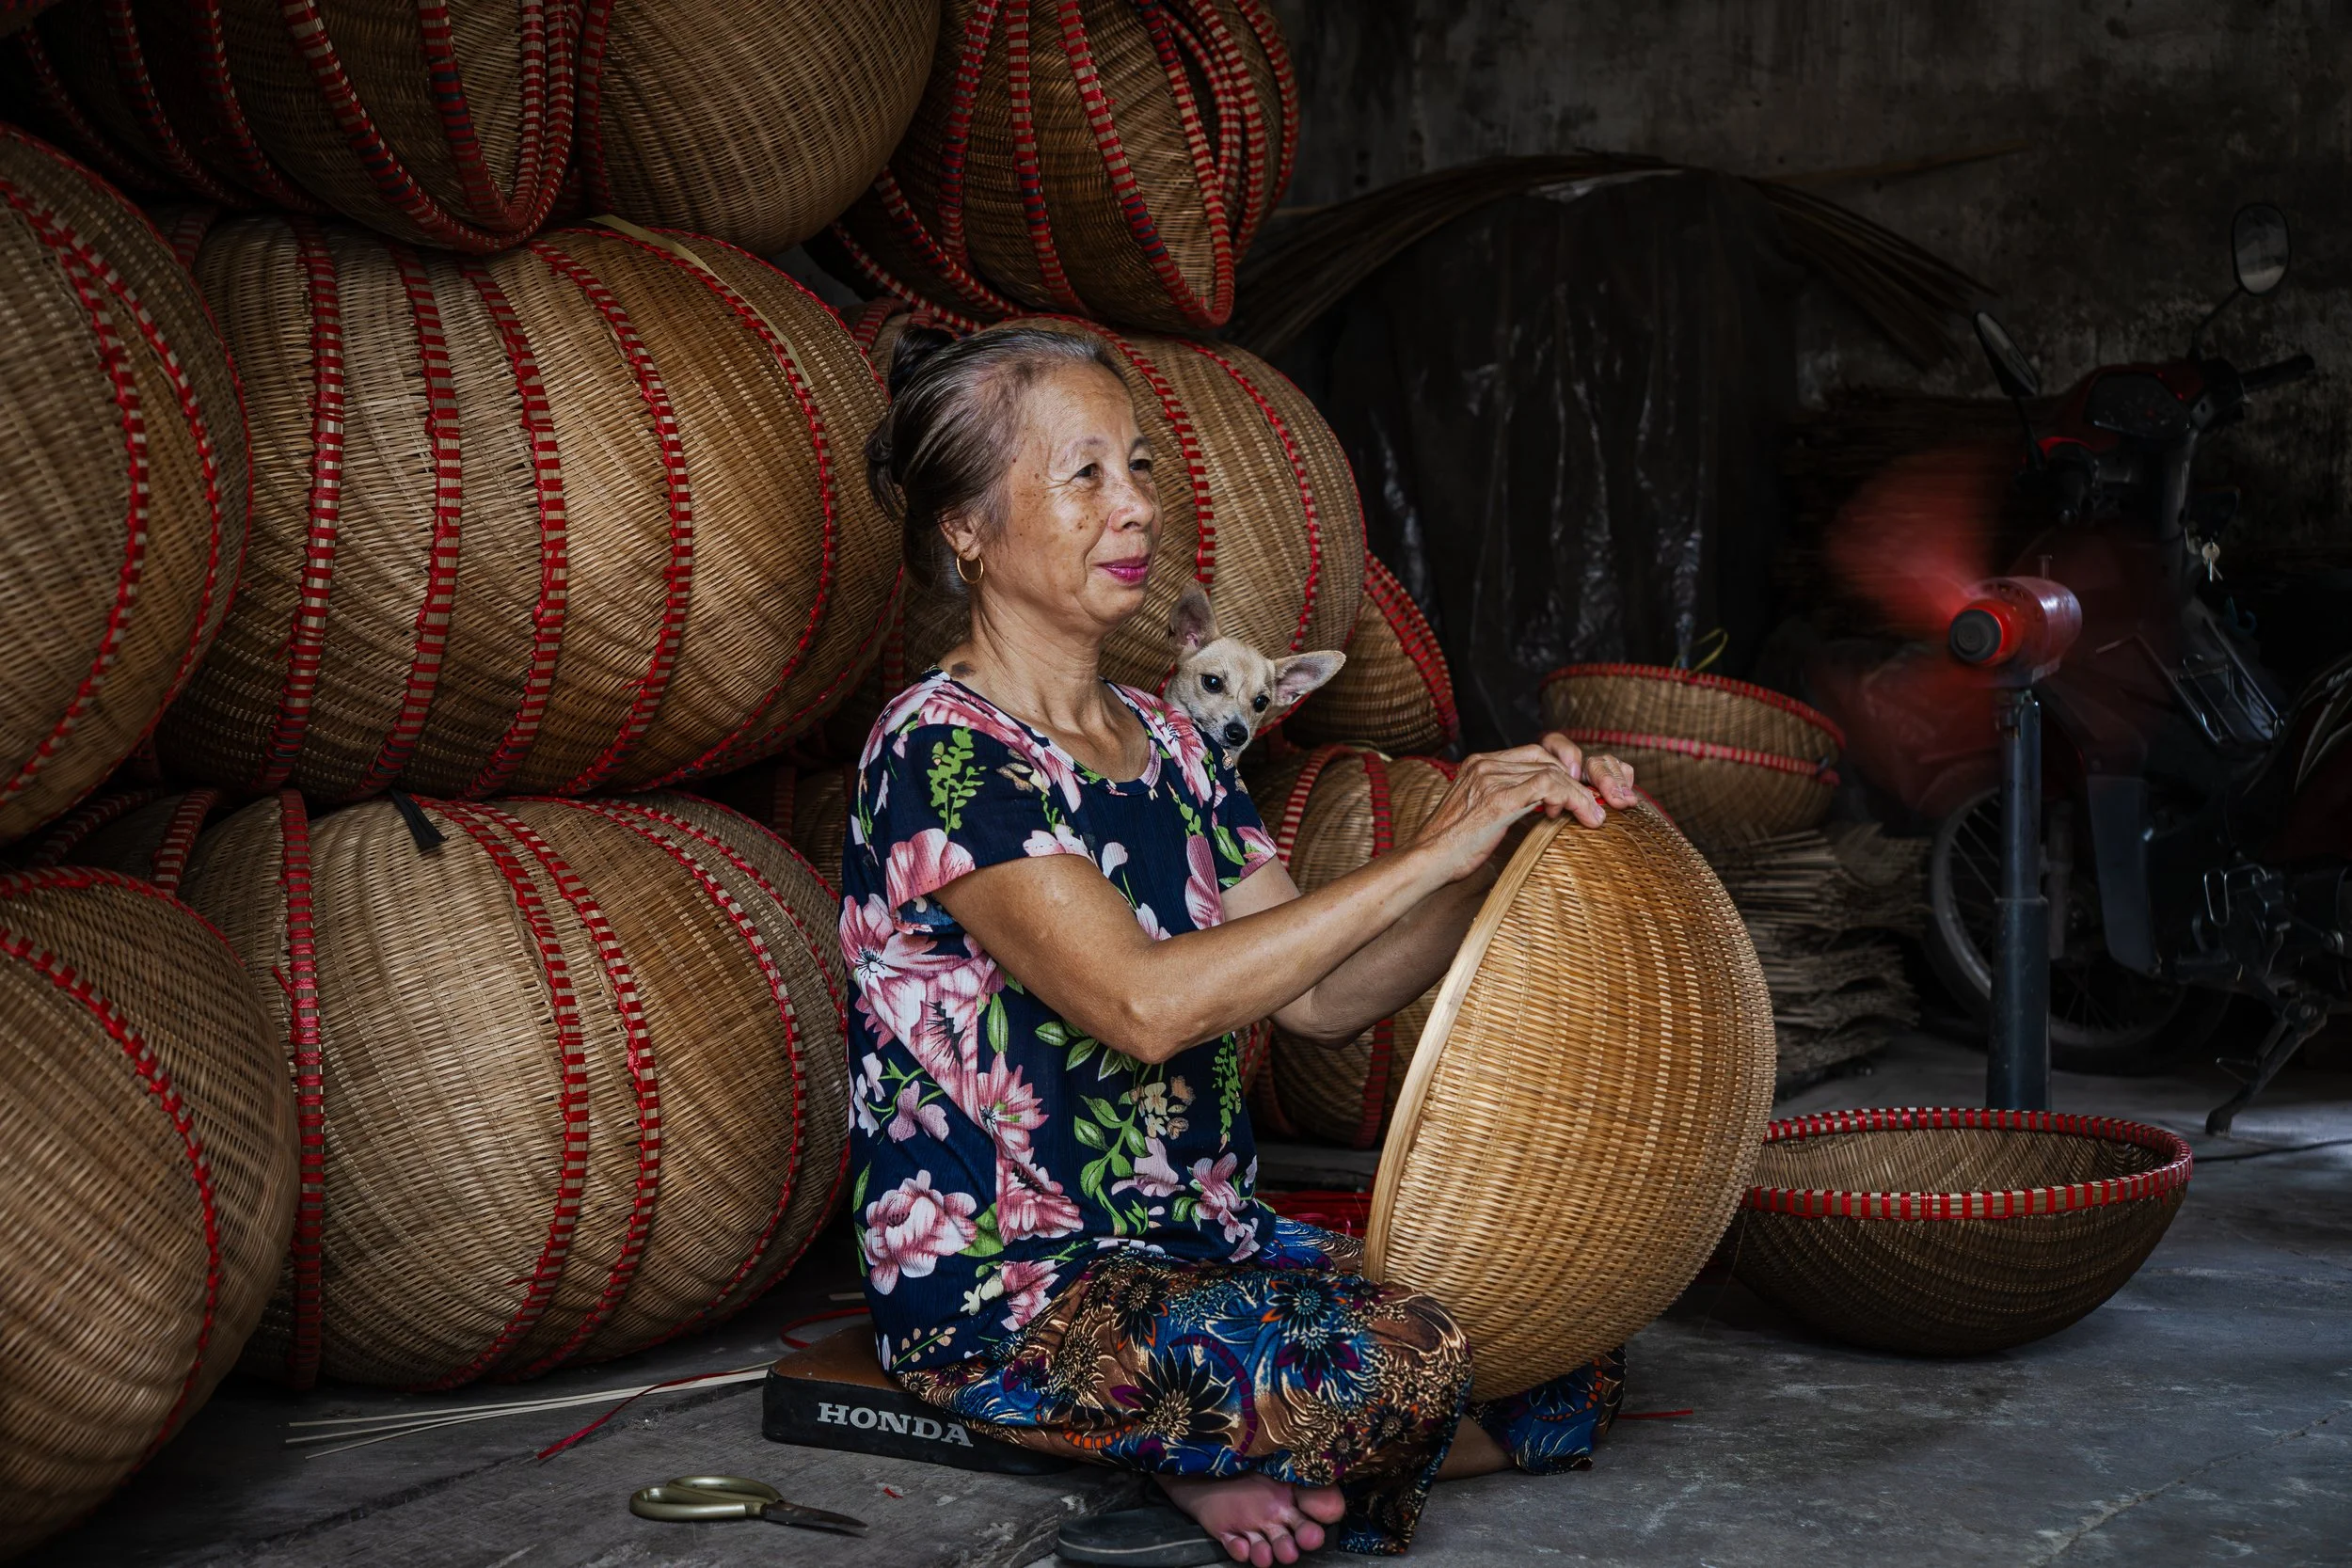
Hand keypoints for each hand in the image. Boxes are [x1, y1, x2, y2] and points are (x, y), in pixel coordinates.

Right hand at [1408, 733, 1638, 883]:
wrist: (1426, 861)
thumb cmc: (1452, 848)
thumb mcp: (1482, 816)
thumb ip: (1508, 802)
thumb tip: (1545, 807)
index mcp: (1479, 763)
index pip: (1535, 752)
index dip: (1562, 769)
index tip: (1576, 795)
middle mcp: (1485, 764)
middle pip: (1547, 758)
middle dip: (1576, 781)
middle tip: (1589, 808)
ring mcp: (1491, 778)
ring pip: (1553, 771)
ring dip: (1580, 794)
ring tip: (1591, 816)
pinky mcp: (1498, 798)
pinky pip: (1549, 785)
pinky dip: (1573, 798)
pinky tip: (1582, 816)